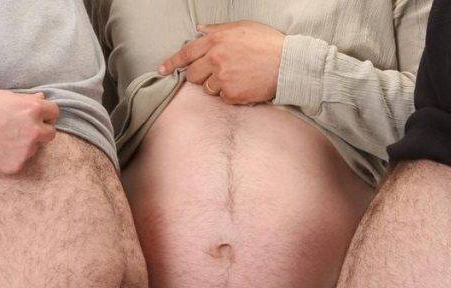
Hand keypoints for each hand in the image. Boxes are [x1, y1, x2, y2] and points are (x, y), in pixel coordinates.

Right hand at [0, 90, 59, 174]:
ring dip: (26, 144)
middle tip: (22, 130)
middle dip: (40, 130)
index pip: (54, 112)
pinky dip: (13, 157)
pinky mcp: (16, 165)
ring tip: (3, 139)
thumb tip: (41, 99)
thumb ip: (25, 100)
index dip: (45, 114)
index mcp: (32, 110)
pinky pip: (21, 161)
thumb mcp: (2, 96)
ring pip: (35, 148)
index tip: (38, 116)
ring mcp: (26, 150)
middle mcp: (34, 130)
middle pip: (50, 133)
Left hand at [159, 21, 284, 104]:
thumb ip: (218, 29)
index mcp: (215, 40)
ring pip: (207, 88)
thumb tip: (200, 29)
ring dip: (217, 85)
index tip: (162, 70)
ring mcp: (222, 78)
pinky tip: (245, 85)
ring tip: (238, 77)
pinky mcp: (232, 94)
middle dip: (201, 75)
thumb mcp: (242, 27)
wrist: (288, 63)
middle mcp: (215, 59)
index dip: (172, 63)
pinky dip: (231, 95)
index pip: (186, 53)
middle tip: (218, 72)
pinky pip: (223, 98)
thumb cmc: (268, 43)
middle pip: (193, 75)